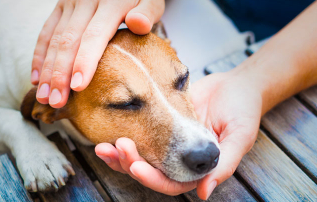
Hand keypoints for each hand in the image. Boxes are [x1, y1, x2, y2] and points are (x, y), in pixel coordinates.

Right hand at [32, 0, 164, 107]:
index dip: (84, 62)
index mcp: (111, 2)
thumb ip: (147, 12)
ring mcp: (70, 3)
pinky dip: (40, 56)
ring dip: (48, 70)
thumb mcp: (151, 1)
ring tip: (45, 96)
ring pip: (54, 40)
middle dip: (61, 74)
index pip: (94, 35)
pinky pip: (46, 32)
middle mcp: (86, 1)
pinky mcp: (61, 7)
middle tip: (57, 101)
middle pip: (69, 41)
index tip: (78, 87)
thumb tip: (137, 23)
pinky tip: (38, 78)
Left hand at [95, 70, 261, 199]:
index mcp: (198, 167)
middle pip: (150, 171)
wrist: (235, 85)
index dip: (152, 178)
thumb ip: (224, 165)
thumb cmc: (243, 110)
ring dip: (120, 154)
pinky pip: (141, 133)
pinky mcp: (161, 123)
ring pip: (141, 156)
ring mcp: (169, 141)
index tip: (136, 166)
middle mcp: (180, 159)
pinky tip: (110, 134)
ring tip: (103, 146)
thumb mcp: (240, 137)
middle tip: (115, 148)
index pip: (171, 182)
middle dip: (130, 164)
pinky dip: (125, 135)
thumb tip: (204, 193)